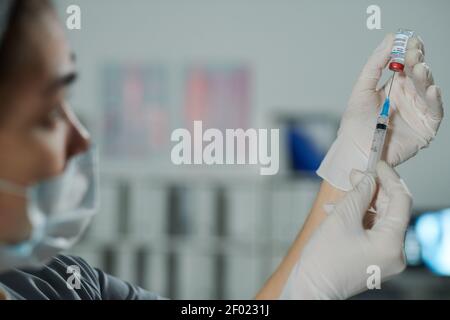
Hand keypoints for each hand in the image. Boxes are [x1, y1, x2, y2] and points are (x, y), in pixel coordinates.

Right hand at [281, 162, 411, 299]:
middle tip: (356, 176)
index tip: (378, 165)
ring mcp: (385, 258)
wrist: (310, 288)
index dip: (389, 179)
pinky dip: (357, 219)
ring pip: (379, 220)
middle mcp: (395, 253)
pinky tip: (338, 212)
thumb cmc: (323, 260)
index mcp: (392, 244)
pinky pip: (371, 232)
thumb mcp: (342, 218)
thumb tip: (368, 178)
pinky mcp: (373, 260)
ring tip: (340, 198)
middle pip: (391, 211)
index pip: (401, 201)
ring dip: (361, 205)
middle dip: (373, 191)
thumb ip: (360, 193)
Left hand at [318, 33, 443, 190]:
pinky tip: (431, 90)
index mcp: (394, 86)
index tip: (409, 40)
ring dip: (425, 78)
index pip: (407, 64)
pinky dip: (434, 100)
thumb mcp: (361, 90)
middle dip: (418, 62)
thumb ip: (374, 65)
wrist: (355, 150)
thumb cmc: (355, 124)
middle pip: (419, 74)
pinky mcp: (426, 127)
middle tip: (413, 54)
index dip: (410, 51)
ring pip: (428, 89)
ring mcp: (418, 110)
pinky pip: (434, 111)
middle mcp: (409, 96)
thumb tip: (388, 40)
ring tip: (419, 69)